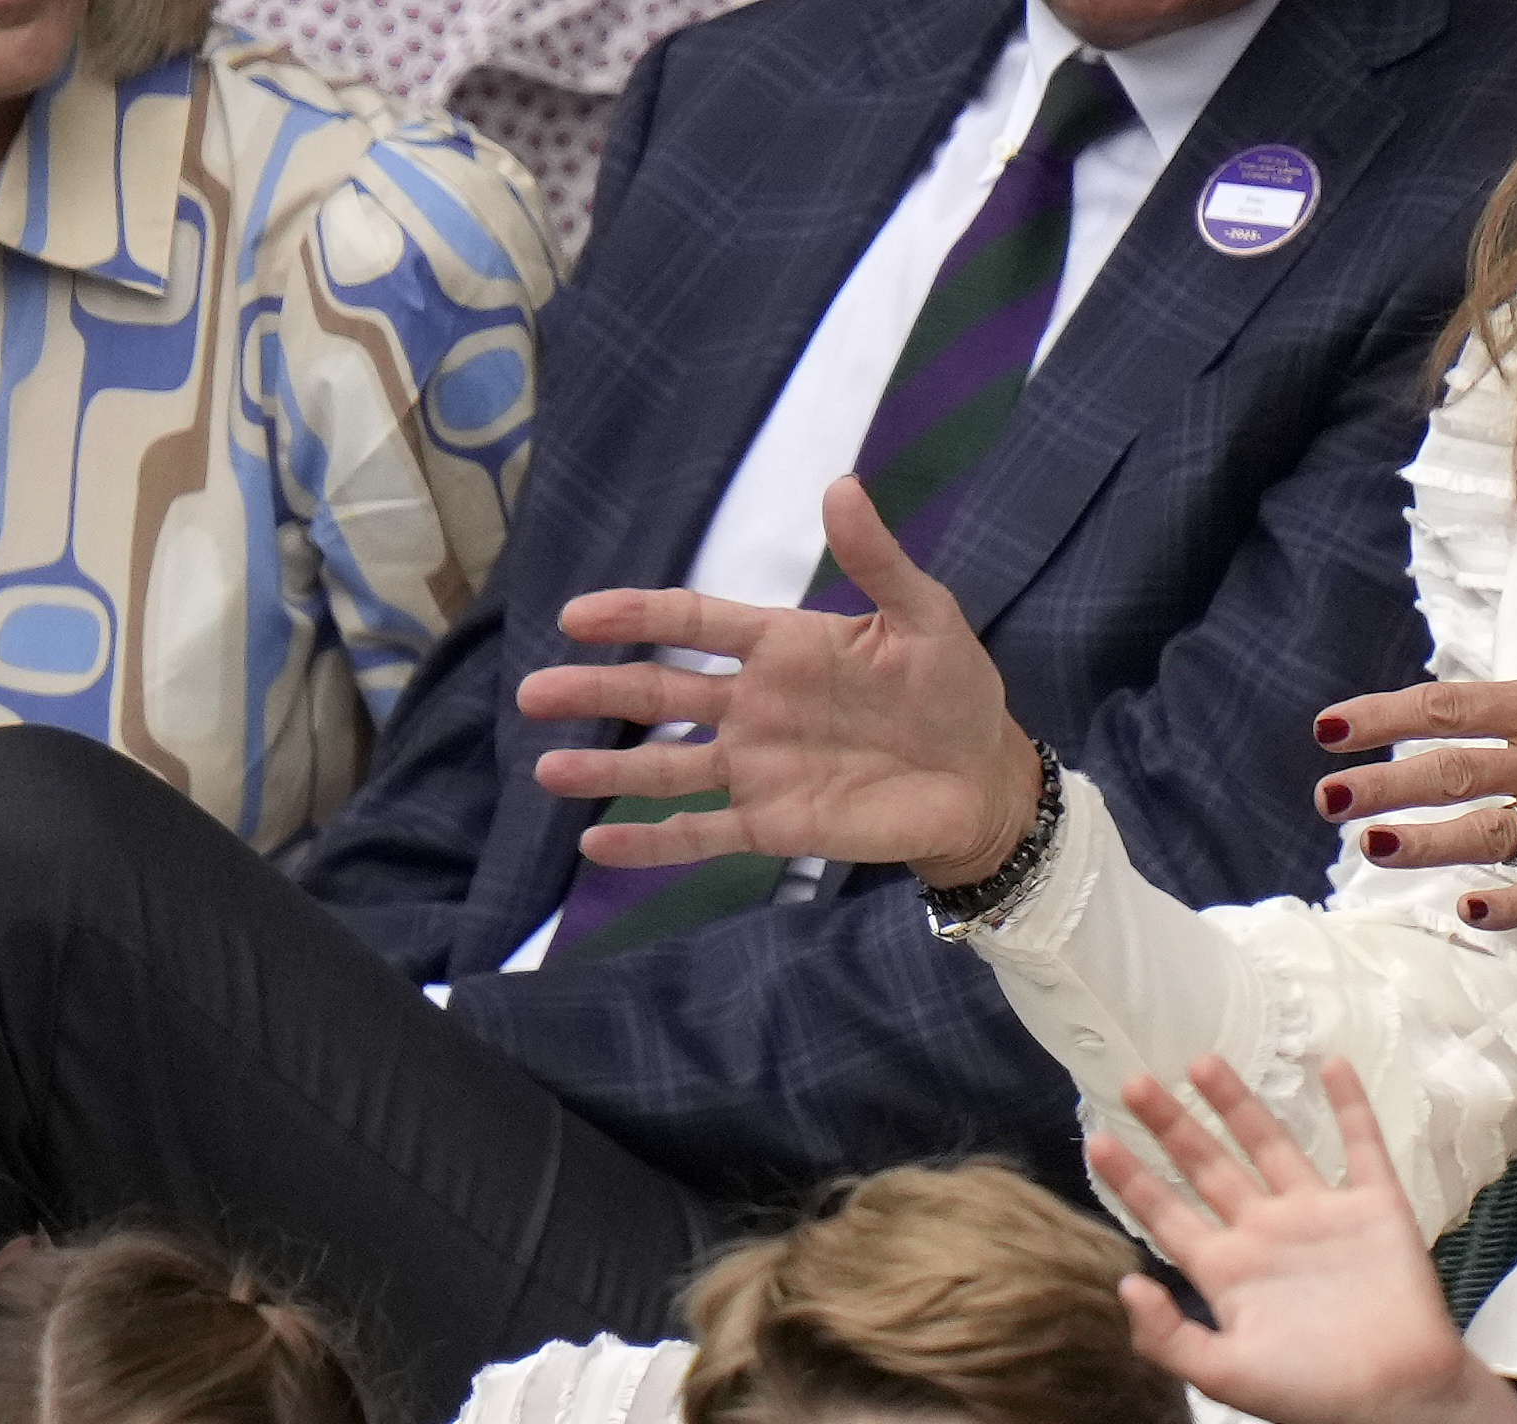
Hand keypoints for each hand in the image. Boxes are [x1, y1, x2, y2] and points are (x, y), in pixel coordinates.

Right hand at [515, 475, 1037, 888]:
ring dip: (605, 770)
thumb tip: (840, 485)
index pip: (692, 624)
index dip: (636, 617)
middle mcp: (754, 707)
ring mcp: (757, 769)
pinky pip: (699, 833)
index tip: (576, 617)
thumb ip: (876, 560)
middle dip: (597, 692)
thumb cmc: (953, 689)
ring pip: (664, 767)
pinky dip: (649, 841)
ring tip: (546, 769)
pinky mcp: (772, 825)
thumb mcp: (924, 614)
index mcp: (782, 648)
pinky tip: (595, 845)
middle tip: (533, 691)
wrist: (983, 779)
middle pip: (659, 695)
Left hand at [1090, 1055, 1516, 1423]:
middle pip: (1208, 1168)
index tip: (1096, 1140)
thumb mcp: (1224, 1377)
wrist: (1397, 1397)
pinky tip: (1329, 1065)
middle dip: (1172, 1127)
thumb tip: (1124, 1284)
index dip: (1132, 1180)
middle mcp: (1266, 1235)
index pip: (1167, 1216)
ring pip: (1270, 1145)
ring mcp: (1318, 1216)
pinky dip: (1349, 1107)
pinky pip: (1360, 1147)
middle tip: (1135, 1083)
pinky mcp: (1374, 1208)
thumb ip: (1167, 1337)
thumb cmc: (1311, 1394)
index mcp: (1228, 1272)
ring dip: (1238, 1104)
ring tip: (1201, 1062)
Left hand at [1308, 507, 1516, 931]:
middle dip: (1383, 785)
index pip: (1455, 705)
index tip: (1329, 727)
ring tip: (1368, 847)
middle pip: (1452, 772)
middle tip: (1327, 796)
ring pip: (1484, 835)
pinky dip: (1506, 904)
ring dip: (1422, 844)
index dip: (1385, 716)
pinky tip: (1467, 909)